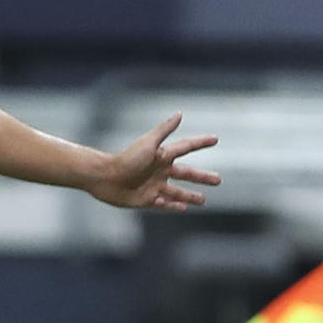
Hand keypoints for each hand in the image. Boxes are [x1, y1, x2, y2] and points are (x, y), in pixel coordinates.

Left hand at [88, 113, 219, 211]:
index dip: (200, 143)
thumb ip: (164, 130)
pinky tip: (183, 208)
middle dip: (202, 177)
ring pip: (177, 192)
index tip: (215, 139)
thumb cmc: (126, 159)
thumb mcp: (148, 143)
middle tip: (218, 180)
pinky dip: (173, 206)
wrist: (104, 177)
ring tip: (203, 200)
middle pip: (186, 174)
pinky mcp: (145, 199)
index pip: (186, 147)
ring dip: (190, 196)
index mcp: (162, 156)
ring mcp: (153, 186)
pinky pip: (163, 204)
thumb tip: (180, 113)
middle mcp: (160, 171)